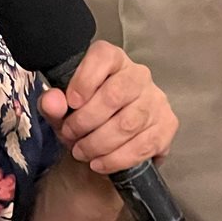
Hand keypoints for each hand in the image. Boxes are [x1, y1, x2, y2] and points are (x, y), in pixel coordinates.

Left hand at [37, 41, 177, 174]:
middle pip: (115, 95)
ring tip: (82, 152)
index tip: (71, 103)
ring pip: (128, 123)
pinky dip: (117, 159)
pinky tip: (101, 163)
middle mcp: (139, 75)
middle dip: (86, 121)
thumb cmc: (85, 118)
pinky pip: (144, 145)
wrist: (111, 143)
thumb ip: (53, 105)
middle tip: (70, 136)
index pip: (103, 57)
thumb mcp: (62, 112)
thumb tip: (52, 101)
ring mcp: (157, 100)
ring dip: (99, 144)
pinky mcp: (168, 125)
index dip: (84, 80)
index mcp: (113, 60)